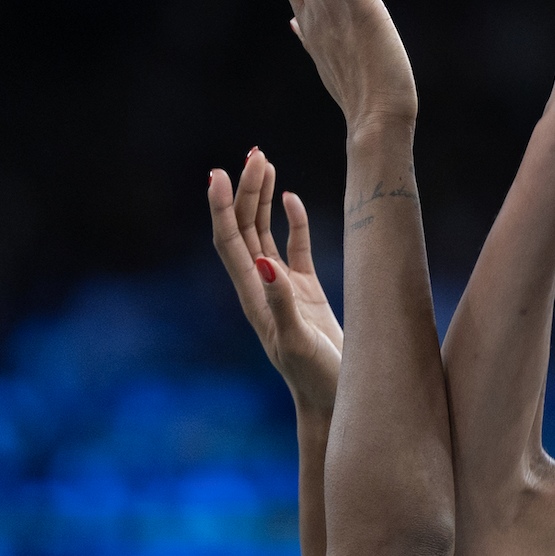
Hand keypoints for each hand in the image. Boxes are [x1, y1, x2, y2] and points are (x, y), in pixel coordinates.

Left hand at [208, 148, 343, 414]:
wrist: (336, 401)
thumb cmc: (316, 378)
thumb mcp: (298, 342)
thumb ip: (281, 303)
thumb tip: (264, 261)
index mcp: (253, 296)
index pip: (229, 242)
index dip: (221, 207)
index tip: (218, 172)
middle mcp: (261, 287)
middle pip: (243, 229)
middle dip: (244, 191)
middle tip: (253, 154)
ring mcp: (283, 289)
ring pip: (263, 233)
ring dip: (261, 198)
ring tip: (264, 162)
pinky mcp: (306, 293)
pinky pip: (295, 248)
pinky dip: (292, 221)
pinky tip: (292, 199)